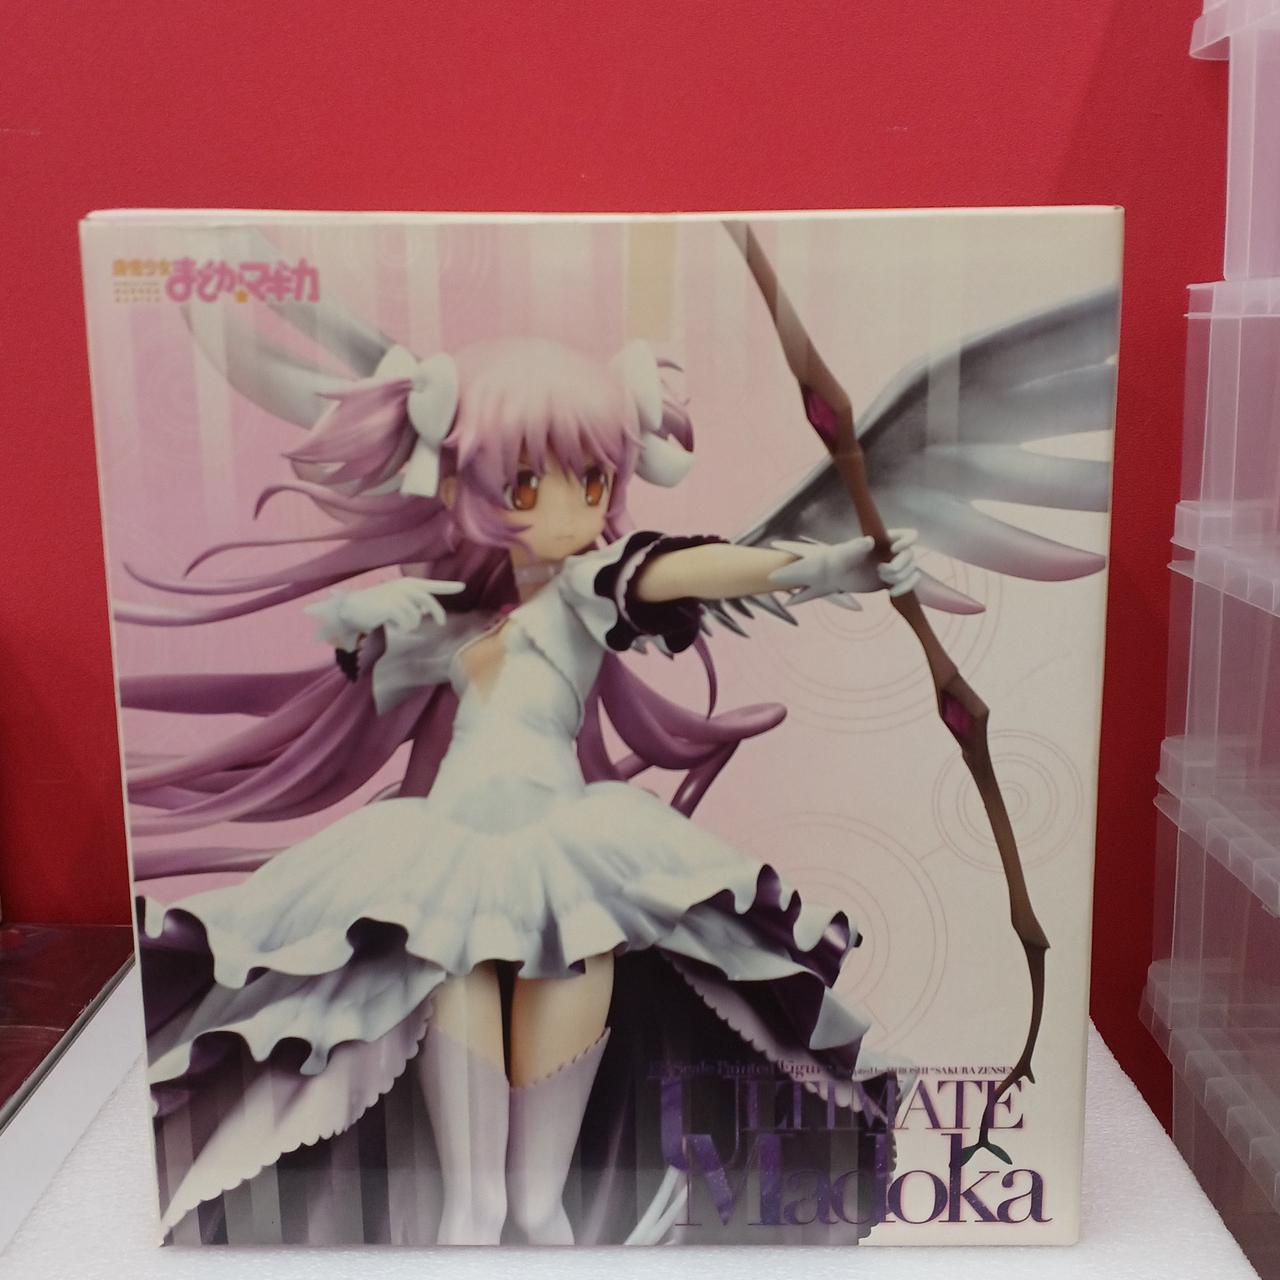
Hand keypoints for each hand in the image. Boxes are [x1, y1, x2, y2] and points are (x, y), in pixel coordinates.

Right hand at [306, 577, 464, 644]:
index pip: (432, 585)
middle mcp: (405, 587)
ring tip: (396, 622)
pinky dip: (400, 628)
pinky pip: (407, 624)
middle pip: (430, 602)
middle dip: (438, 614)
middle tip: (441, 624)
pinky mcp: (391, 607)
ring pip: (417, 618)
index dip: (448, 586)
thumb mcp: (396, 601)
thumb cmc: (375, 605)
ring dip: (409, 624)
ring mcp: (398, 596)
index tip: (463, 587)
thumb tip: (426, 612)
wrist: (351, 607)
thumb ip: (413, 604)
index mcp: (408, 583)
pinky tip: (389, 624)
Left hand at [768, 530, 919, 604]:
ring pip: (911, 571)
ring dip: (900, 579)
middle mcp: (893, 551)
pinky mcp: (893, 580)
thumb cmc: (838, 559)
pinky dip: (905, 588)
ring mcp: (895, 566)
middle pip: (910, 556)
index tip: (895, 549)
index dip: (908, 540)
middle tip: (880, 571)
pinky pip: (909, 583)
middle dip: (899, 567)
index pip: (908, 535)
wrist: (835, 576)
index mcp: (885, 538)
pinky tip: (891, 593)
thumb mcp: (844, 553)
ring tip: (881, 579)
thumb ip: (855, 546)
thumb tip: (869, 541)